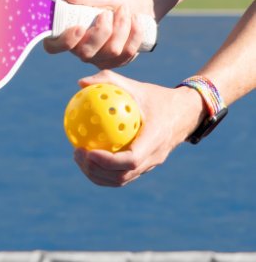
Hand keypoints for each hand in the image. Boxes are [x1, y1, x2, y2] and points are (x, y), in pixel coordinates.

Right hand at [43, 0, 153, 68]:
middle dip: (102, 31)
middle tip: (107, 13)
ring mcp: (99, 59)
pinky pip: (127, 53)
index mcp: (66, 34)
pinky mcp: (117, 62)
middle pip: (86, 53)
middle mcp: (80, 50)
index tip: (79, 27)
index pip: (53, 47)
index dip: (64, 42)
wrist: (135, 4)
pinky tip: (135, 19)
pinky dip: (134, 33)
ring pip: (111, 51)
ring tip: (124, 10)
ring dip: (121, 27)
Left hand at [72, 70, 206, 186]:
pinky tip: (87, 156)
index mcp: (155, 139)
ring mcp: (150, 165)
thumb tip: (80, 83)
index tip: (88, 151)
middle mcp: (154, 157)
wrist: (185, 113)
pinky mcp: (145, 167)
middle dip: (96, 170)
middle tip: (77, 153)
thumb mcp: (136, 86)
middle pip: (122, 176)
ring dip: (97, 174)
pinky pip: (122, 175)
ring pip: (121, 180)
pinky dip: (103, 171)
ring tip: (78, 157)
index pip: (131, 160)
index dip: (108, 161)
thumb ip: (109, 81)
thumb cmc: (157, 97)